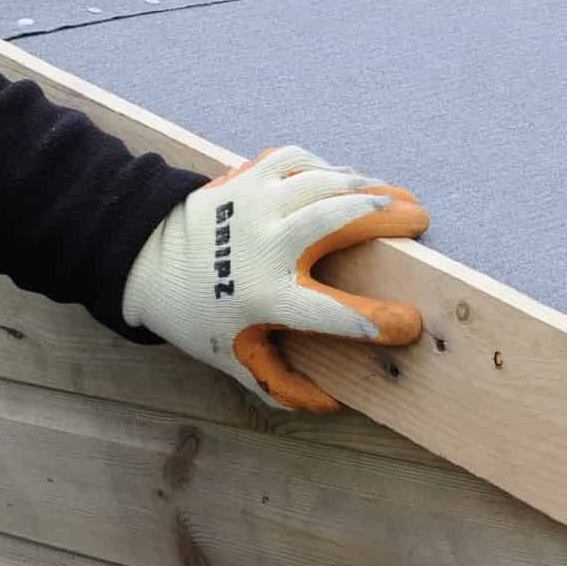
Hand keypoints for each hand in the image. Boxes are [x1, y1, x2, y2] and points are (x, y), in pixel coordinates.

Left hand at [121, 146, 428, 412]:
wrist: (146, 260)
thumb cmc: (200, 316)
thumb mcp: (236, 360)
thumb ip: (285, 387)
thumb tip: (334, 404)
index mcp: (266, 297)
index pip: (338, 314)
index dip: (381, 323)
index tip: (409, 325)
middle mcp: (266, 245)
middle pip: (341, 220)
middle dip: (390, 218)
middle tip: (420, 223)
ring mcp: (256, 203)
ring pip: (328, 182)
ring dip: (371, 188)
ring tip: (400, 198)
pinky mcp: (247, 176)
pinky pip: (301, 161)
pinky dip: (330, 168)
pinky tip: (347, 181)